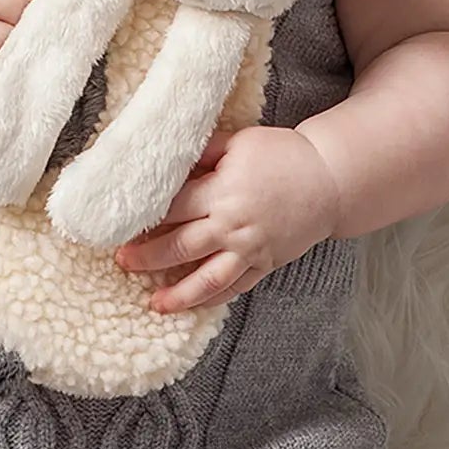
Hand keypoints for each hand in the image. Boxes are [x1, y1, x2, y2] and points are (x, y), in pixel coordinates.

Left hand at [114, 125, 342, 313]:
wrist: (328, 179)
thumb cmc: (280, 154)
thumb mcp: (237, 142)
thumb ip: (202, 152)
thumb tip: (167, 158)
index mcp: (221, 193)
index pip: (172, 209)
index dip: (143, 218)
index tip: (120, 224)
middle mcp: (233, 227)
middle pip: (181, 248)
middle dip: (147, 257)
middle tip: (122, 261)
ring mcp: (250, 250)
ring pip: (207, 280)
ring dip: (178, 294)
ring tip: (153, 303)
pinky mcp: (265, 263)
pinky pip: (234, 287)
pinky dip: (212, 299)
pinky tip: (192, 305)